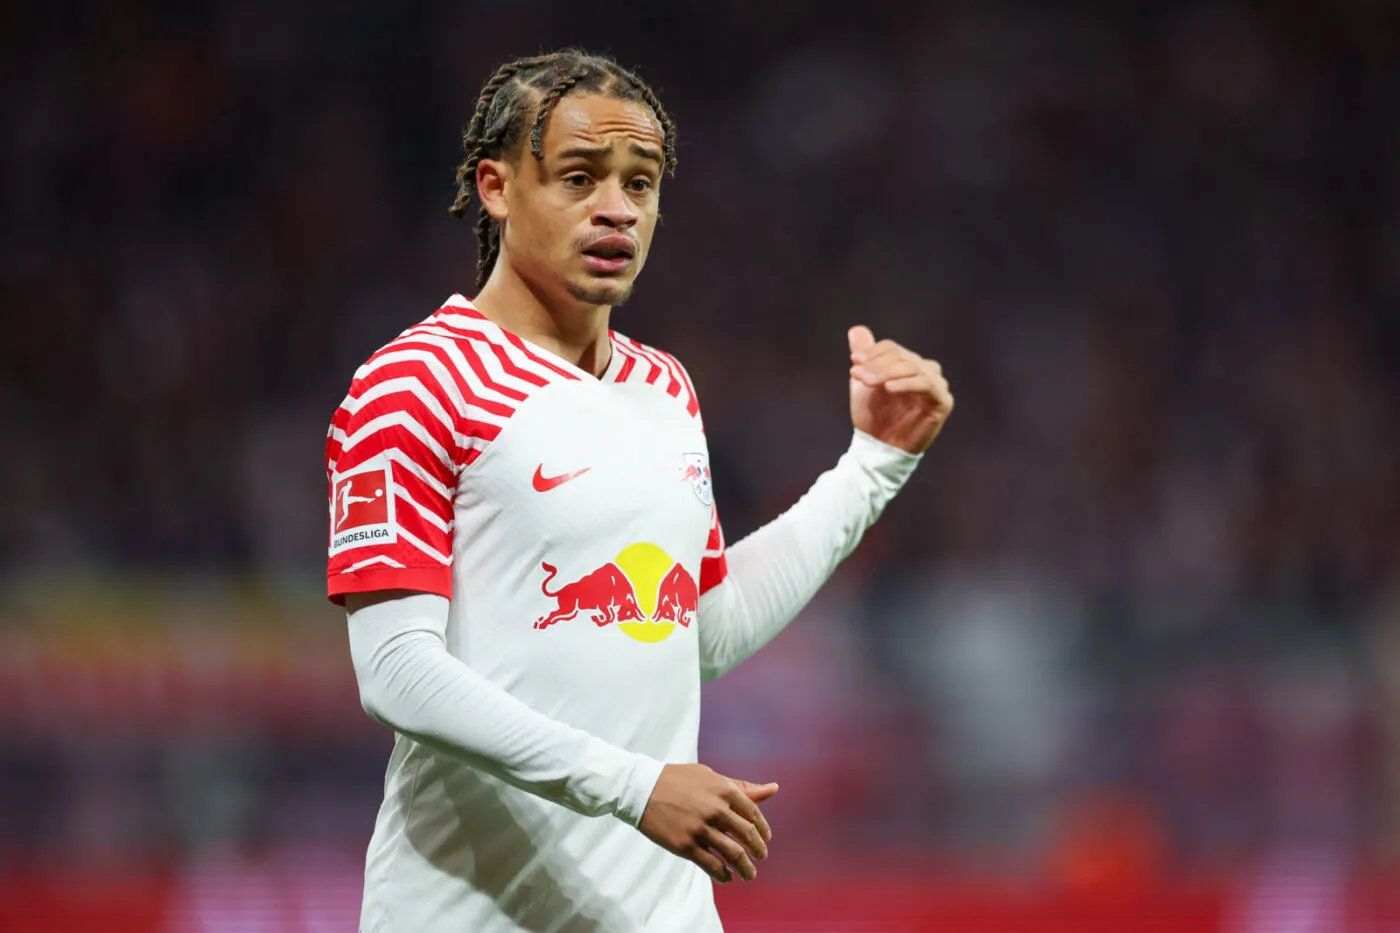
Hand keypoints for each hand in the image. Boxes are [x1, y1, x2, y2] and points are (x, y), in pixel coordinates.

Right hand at [637, 763, 778, 883]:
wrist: (642, 789)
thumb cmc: (678, 780)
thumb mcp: (710, 776)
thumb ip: (741, 787)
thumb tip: (774, 788)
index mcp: (723, 790)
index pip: (753, 813)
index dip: (762, 829)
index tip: (765, 839)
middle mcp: (716, 809)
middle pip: (747, 835)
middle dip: (758, 850)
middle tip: (760, 858)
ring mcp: (701, 829)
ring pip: (734, 854)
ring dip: (745, 868)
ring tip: (748, 875)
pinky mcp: (686, 845)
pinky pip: (712, 865)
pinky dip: (723, 874)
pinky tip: (726, 876)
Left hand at [848, 325, 953, 453]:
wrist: (880, 448)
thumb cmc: (873, 417)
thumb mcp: (864, 383)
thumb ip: (864, 356)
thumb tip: (856, 329)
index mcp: (909, 364)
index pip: (892, 348)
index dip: (872, 353)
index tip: (854, 362)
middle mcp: (926, 371)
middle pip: (901, 357)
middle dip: (876, 365)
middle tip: (856, 375)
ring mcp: (937, 385)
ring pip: (913, 368)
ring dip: (887, 373)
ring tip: (866, 382)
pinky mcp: (943, 401)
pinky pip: (927, 384)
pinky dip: (906, 384)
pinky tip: (888, 389)